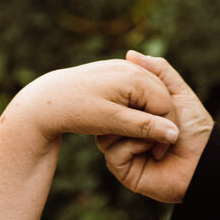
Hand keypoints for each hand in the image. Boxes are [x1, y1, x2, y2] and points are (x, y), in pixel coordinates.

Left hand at [15, 60, 178, 147]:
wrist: (46, 98)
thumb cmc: (77, 110)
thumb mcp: (112, 122)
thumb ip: (144, 127)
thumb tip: (173, 134)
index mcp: (134, 77)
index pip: (165, 105)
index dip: (167, 130)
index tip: (158, 152)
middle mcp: (131, 67)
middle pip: (161, 97)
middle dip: (161, 122)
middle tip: (153, 148)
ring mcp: (122, 67)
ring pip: (149, 93)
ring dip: (149, 115)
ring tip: (139, 137)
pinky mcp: (113, 71)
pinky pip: (136, 89)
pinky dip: (137, 106)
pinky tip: (127, 121)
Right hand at [96, 51, 212, 202]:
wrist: (205, 160)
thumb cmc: (194, 128)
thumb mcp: (176, 93)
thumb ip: (159, 71)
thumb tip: (130, 53)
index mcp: (135, 115)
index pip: (114, 99)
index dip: (122, 92)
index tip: (130, 87)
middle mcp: (125, 133)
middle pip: (106, 116)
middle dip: (128, 110)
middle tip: (145, 111)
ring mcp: (122, 152)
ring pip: (106, 134)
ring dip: (135, 128)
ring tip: (155, 133)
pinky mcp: (123, 170)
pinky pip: (114, 152)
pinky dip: (134, 145)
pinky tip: (152, 150)